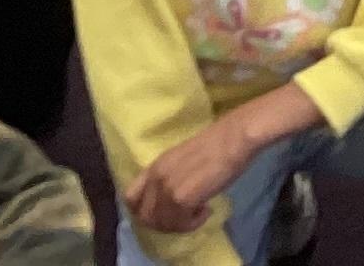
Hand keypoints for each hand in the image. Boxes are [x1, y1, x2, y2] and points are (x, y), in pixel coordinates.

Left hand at [124, 116, 254, 235]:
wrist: (233, 139)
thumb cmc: (215, 145)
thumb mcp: (181, 161)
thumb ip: (169, 178)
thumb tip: (166, 203)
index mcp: (154, 166)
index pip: (130, 198)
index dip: (142, 211)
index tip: (162, 213)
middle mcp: (156, 178)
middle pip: (146, 217)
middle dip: (165, 224)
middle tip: (184, 218)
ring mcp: (167, 189)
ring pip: (164, 224)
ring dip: (181, 225)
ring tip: (199, 213)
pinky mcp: (183, 199)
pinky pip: (181, 224)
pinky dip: (194, 224)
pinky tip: (206, 210)